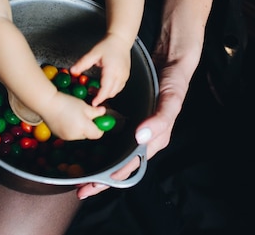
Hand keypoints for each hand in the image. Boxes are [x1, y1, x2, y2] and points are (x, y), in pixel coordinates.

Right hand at [39, 92, 106, 140]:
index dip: (100, 128)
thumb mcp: (84, 106)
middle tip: (86, 115)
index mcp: (83, 128)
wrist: (47, 104)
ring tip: (74, 115)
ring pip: (78, 134)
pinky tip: (66, 118)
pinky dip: (71, 128)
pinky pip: (70, 134)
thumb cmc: (66, 103)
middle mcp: (76, 135)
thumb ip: (95, 112)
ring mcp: (66, 137)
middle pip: (88, 135)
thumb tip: (103, 112)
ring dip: (79, 127)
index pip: (97, 134)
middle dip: (89, 127)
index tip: (99, 121)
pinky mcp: (59, 135)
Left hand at [70, 33, 130, 106]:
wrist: (120, 40)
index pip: (106, 89)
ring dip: (106, 93)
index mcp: (112, 70)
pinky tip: (103, 84)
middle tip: (89, 91)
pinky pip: (119, 87)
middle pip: (111, 93)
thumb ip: (82, 63)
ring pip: (115, 91)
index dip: (99, 98)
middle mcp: (120, 75)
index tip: (93, 103)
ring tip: (95, 87)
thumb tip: (72, 71)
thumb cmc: (107, 45)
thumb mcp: (93, 53)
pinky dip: (111, 89)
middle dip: (100, 96)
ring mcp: (125, 76)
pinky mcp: (126, 76)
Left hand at [75, 29, 202, 198]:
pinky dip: (100, 148)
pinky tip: (88, 151)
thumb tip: (139, 137)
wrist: (171, 66)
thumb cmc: (173, 85)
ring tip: (81, 177)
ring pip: (115, 155)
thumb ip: (159, 120)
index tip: (97, 183)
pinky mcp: (128, 122)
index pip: (131, 165)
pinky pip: (113, 139)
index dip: (114, 177)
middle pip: (120, 166)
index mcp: (154, 141)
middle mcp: (144, 141)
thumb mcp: (170, 101)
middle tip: (81, 189)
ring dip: (99, 167)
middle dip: (102, 180)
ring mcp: (135, 132)